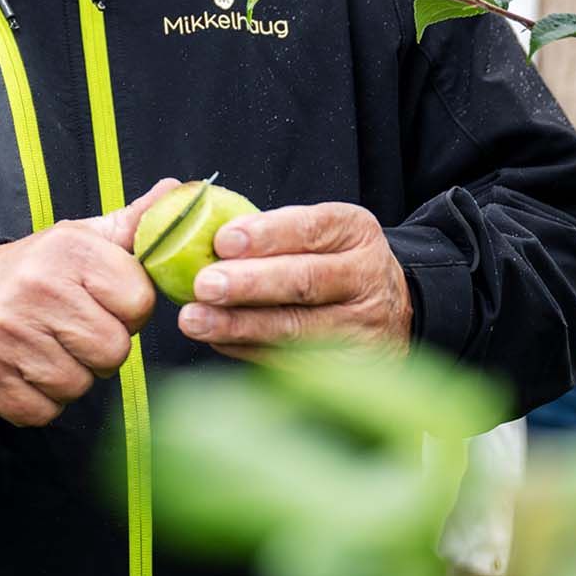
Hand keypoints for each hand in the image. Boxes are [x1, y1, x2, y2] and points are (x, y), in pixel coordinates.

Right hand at [0, 178, 177, 426]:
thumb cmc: (31, 272)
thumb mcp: (77, 239)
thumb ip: (131, 223)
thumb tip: (177, 191)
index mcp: (68, 250)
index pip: (139, 303)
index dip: (128, 311)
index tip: (104, 304)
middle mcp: (38, 289)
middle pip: (113, 351)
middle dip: (101, 349)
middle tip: (74, 332)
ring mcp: (8, 335)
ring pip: (79, 385)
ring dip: (70, 376)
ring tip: (47, 349)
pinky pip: (43, 411)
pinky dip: (40, 401)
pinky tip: (25, 371)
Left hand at [175, 202, 411, 359]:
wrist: (391, 313)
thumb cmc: (331, 263)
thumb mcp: (317, 231)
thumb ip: (263, 225)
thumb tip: (184, 207)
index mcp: (355, 232)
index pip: (311, 228)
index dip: (266, 235)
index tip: (223, 240)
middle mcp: (365, 277)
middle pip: (305, 281)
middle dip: (249, 283)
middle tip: (204, 285)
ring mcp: (361, 327)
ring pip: (295, 327)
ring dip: (239, 325)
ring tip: (195, 319)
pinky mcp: (348, 368)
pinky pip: (290, 360)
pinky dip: (247, 349)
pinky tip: (216, 340)